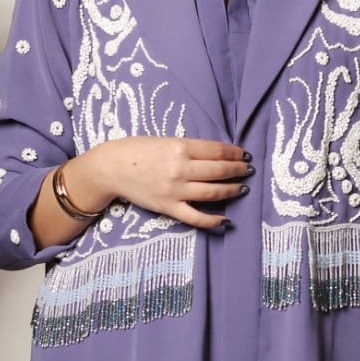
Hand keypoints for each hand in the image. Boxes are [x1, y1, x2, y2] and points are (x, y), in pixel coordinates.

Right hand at [85, 135, 253, 229]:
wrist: (111, 168)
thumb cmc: (137, 149)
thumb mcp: (166, 140)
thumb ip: (189, 148)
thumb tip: (216, 155)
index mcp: (180, 147)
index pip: (217, 151)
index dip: (235, 152)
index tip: (244, 154)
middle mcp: (180, 169)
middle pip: (219, 170)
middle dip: (238, 169)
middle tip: (248, 169)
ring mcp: (175, 190)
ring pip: (213, 192)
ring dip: (232, 190)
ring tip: (242, 187)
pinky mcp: (168, 207)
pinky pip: (196, 217)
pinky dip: (213, 220)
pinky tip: (226, 219)